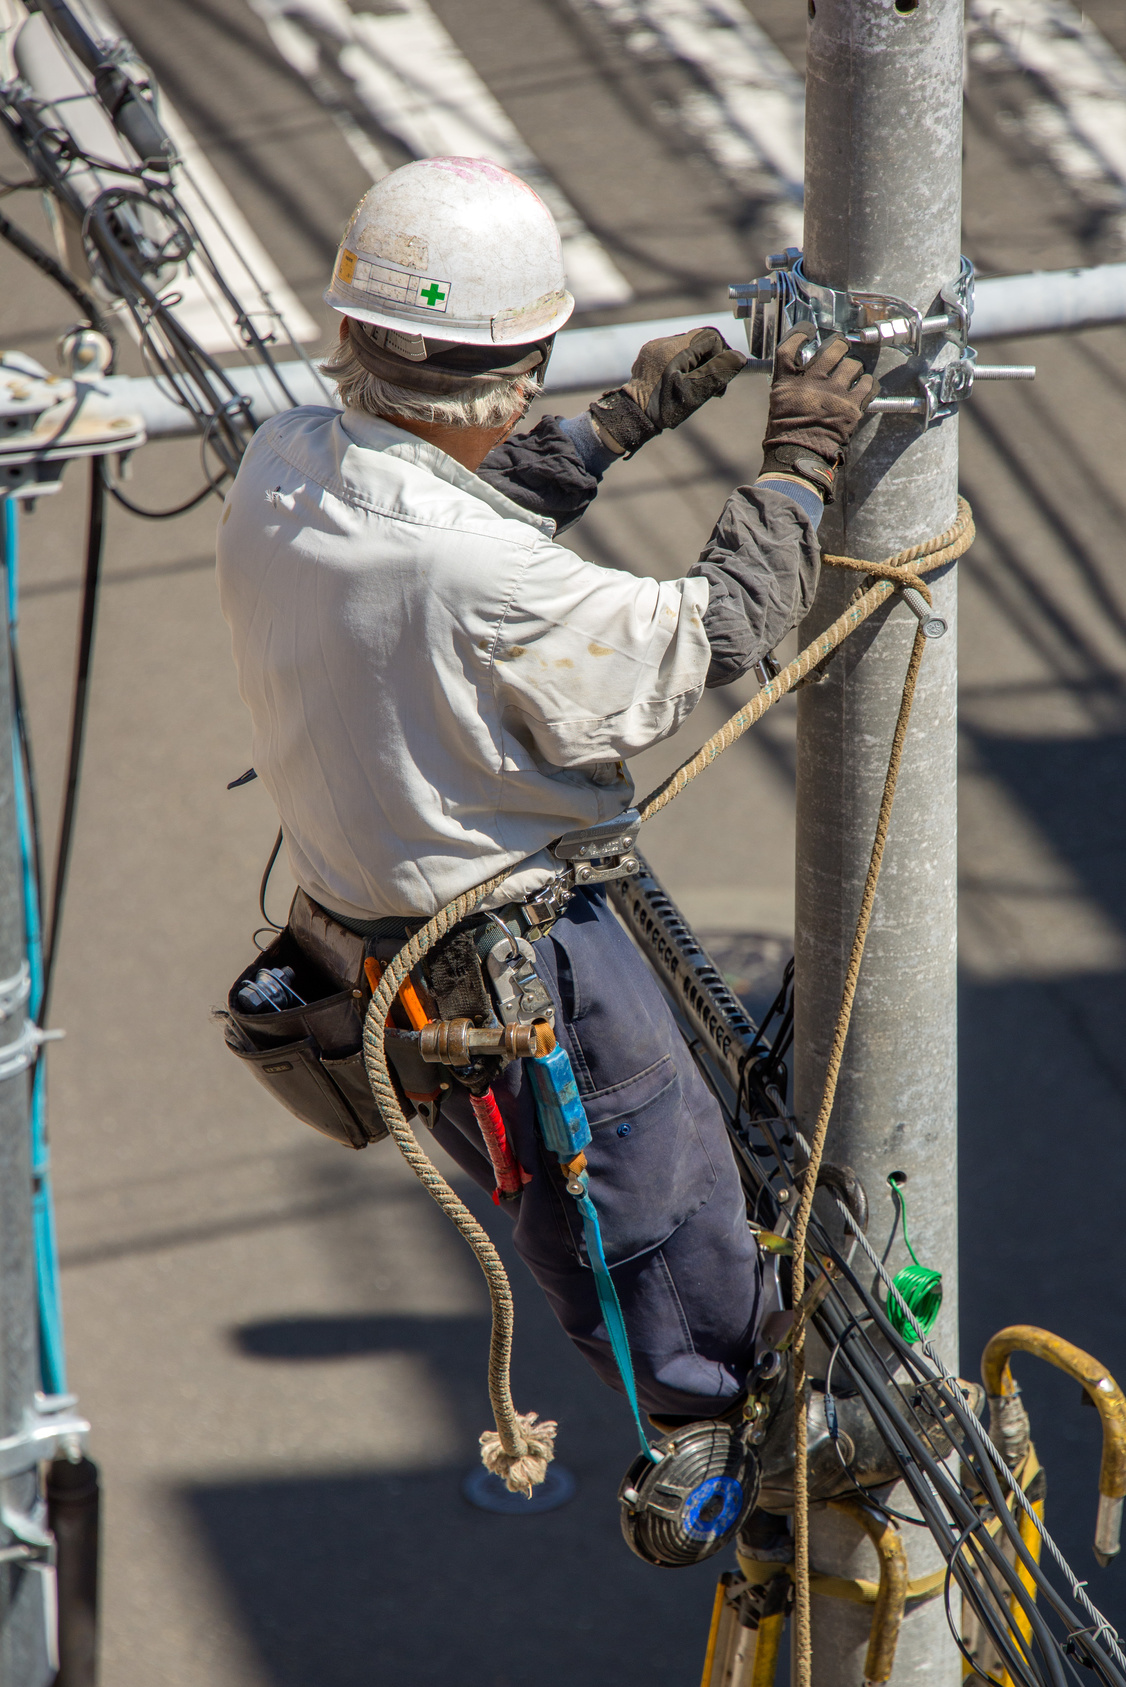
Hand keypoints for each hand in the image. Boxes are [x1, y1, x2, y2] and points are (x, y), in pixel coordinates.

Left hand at [589, 327, 746, 455]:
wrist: (631, 415)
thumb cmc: (663, 408)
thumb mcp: (695, 392)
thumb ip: (718, 372)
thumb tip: (739, 357)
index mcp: (676, 349)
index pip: (711, 337)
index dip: (721, 356)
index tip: (719, 378)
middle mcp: (664, 342)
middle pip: (699, 341)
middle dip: (709, 361)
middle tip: (711, 386)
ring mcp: (654, 347)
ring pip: (687, 347)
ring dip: (696, 363)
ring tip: (694, 386)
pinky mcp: (648, 354)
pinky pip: (672, 352)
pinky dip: (681, 364)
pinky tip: (678, 383)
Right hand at [760, 324, 879, 498]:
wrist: (799, 459)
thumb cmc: (785, 437)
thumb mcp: (779, 405)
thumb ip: (791, 386)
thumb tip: (803, 372)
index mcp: (786, 383)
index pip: (790, 347)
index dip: (800, 333)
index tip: (807, 330)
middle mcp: (811, 383)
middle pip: (831, 349)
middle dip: (839, 346)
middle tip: (840, 349)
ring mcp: (833, 394)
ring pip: (853, 364)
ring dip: (854, 367)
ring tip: (851, 374)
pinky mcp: (851, 407)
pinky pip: (868, 384)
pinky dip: (868, 383)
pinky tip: (864, 385)